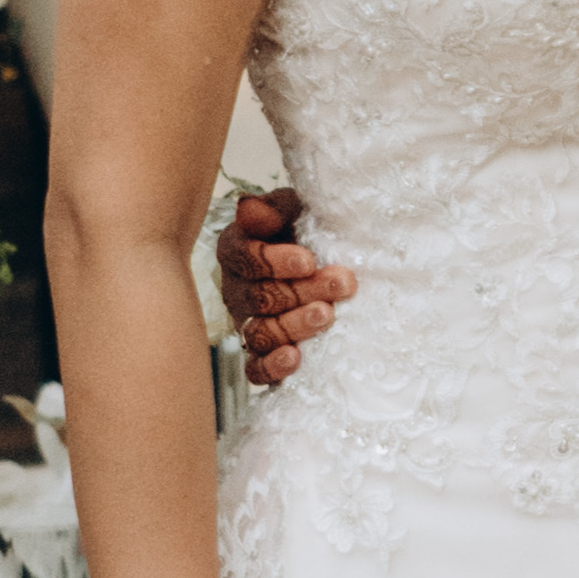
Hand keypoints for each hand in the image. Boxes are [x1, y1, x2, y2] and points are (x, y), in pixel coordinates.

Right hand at [213, 183, 352, 385]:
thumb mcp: (293, 209)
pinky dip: (272, 366)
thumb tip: (250, 208)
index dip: (274, 261)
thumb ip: (273, 209)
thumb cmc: (305, 229)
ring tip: (327, 315)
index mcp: (237, 251)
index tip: (309, 260)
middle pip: (259, 298)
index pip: (244, 258)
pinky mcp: (262, 354)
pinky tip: (296, 357)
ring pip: (259, 333)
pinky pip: (256, 369)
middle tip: (342, 282)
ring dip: (294, 325)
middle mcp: (236, 291)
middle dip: (303, 291)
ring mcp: (247, 325)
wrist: (326, 258)